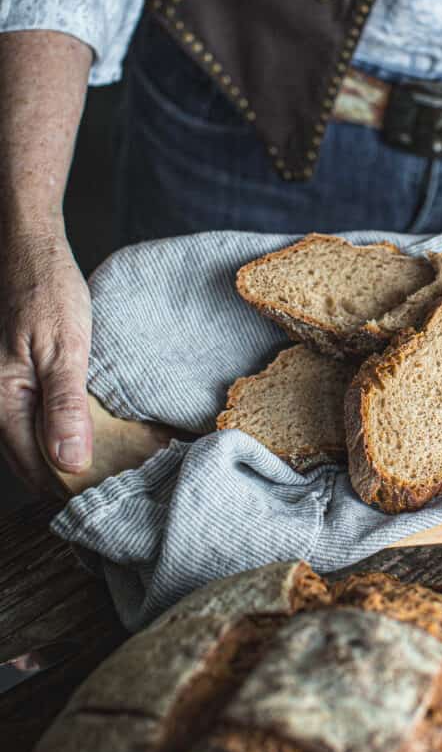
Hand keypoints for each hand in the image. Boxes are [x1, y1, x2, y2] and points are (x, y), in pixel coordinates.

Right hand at [0, 227, 92, 491]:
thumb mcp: (62, 347)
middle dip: (75, 478)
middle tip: (120, 490)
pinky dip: (73, 428)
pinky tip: (101, 433)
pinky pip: (48, 414)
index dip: (71, 490)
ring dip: (75, 455)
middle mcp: (3, 402)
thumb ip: (65, 406)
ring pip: (41, 439)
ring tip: (118, 468)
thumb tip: (70, 462)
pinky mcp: (28, 376)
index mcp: (5, 402)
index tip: (109, 503)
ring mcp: (13, 389)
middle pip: (36, 459)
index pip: (36, 468)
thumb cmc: (46, 290)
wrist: (31, 248)